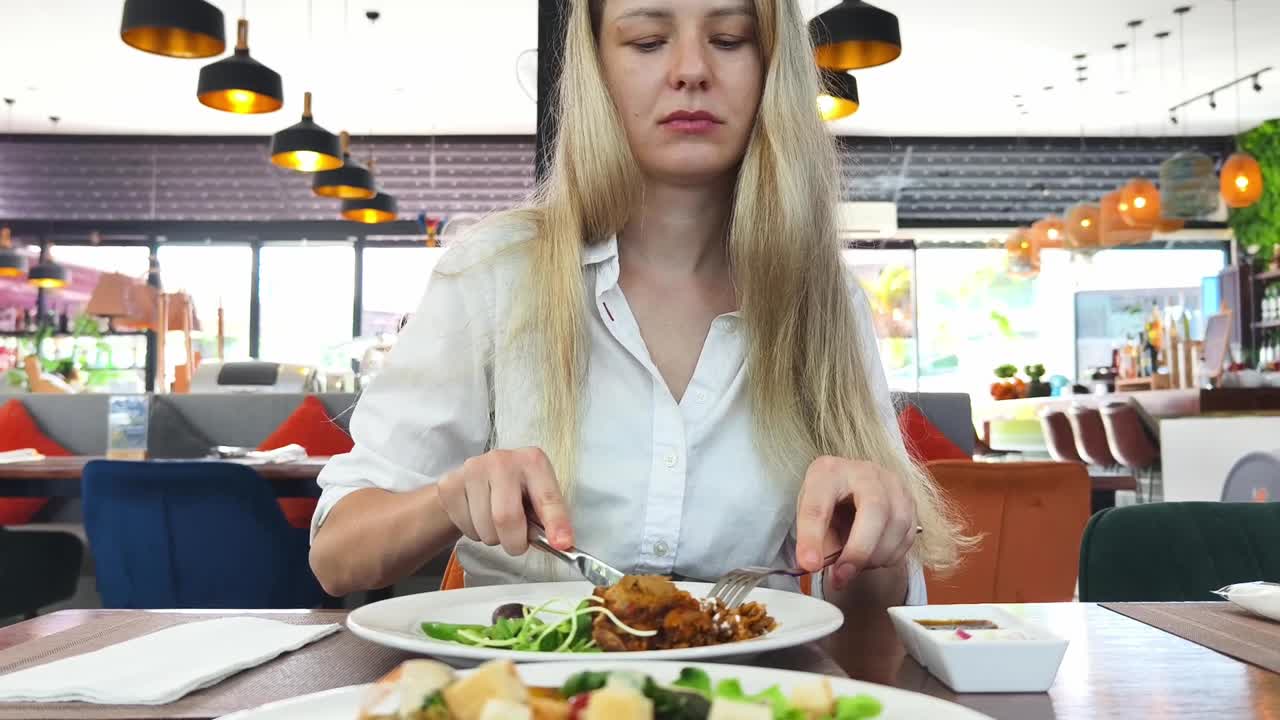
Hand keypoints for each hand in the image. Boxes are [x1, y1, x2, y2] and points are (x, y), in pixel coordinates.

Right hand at [437, 447, 573, 555]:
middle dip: (514, 542)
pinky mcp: (450, 484)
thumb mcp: (538, 497)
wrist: (477, 478)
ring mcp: (473, 469)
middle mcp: (502, 459)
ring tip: (496, 523)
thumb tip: (562, 543)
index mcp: (533, 461)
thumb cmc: (516, 490)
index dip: (556, 523)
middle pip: (506, 517)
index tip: (562, 544)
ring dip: (493, 538)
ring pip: (484, 527)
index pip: (547, 497)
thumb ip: (550, 518)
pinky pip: (465, 526)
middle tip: (517, 543)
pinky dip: (474, 533)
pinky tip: (478, 516)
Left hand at [795, 456, 916, 590]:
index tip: (809, 563)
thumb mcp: (809, 515)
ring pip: (897, 525)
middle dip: (859, 550)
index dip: (812, 537)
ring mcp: (893, 485)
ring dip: (875, 557)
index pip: (820, 503)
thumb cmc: (829, 501)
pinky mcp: (911, 503)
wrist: (854, 490)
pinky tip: (872, 557)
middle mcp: (865, 472)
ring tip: (855, 567)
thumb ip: (813, 540)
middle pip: (874, 508)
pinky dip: (889, 556)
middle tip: (842, 576)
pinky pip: (908, 537)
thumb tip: (813, 565)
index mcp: (829, 472)